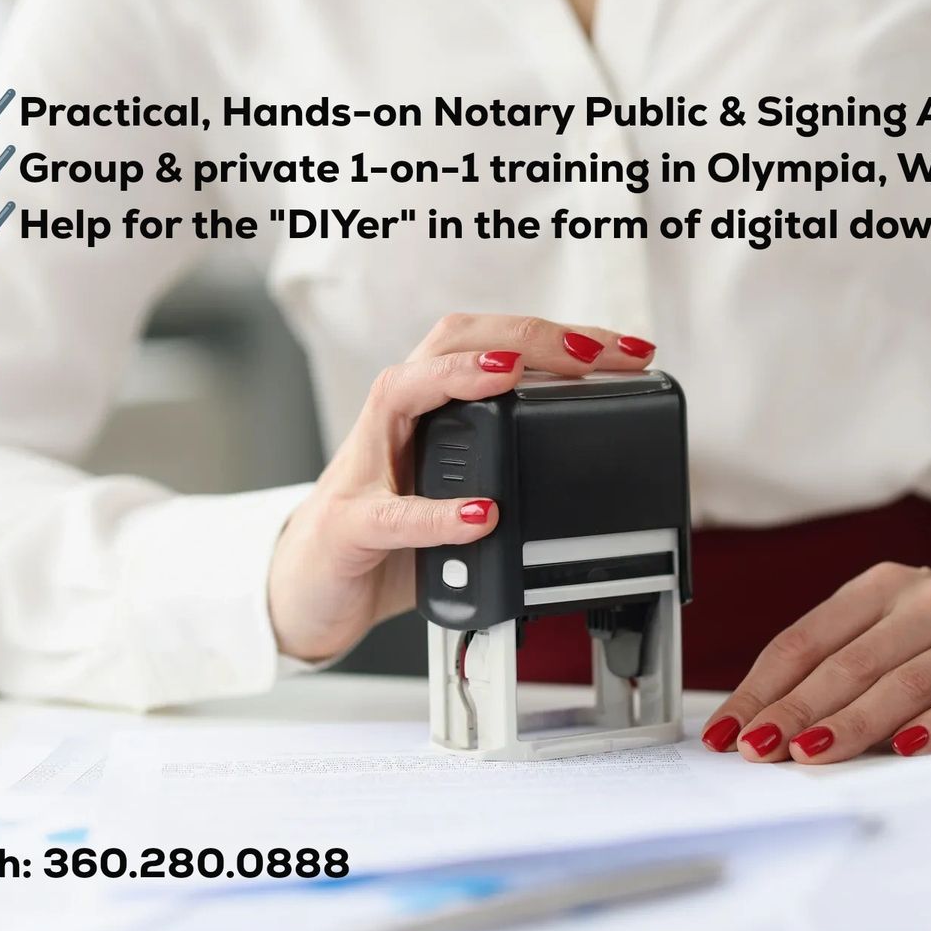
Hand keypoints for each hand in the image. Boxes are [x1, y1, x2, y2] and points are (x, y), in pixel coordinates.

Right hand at [268, 314, 656, 661]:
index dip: (557, 337)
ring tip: (515, 376)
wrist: (306, 594)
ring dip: (462, 377)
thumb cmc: (387, 539)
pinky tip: (482, 512)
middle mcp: (394, 422)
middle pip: (451, 342)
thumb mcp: (458, 494)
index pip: (491, 344)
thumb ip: (508, 473)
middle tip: (592, 350)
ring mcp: (365, 469)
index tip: (624, 349)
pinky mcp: (347, 527)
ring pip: (402, 391)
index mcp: (429, 410)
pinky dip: (437, 513)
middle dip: (526, 337)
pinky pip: (390, 515)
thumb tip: (594, 465)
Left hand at [698, 565, 930, 761]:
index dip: (763, 687)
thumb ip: (841, 666)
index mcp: (882, 588)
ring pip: (907, 679)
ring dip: (854, 722)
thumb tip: (766, 720)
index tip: (728, 730)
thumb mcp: (895, 635)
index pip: (807, 640)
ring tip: (814, 754)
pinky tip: (910, 747)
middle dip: (796, 710)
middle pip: (850, 662)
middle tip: (759, 749)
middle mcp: (929, 600)